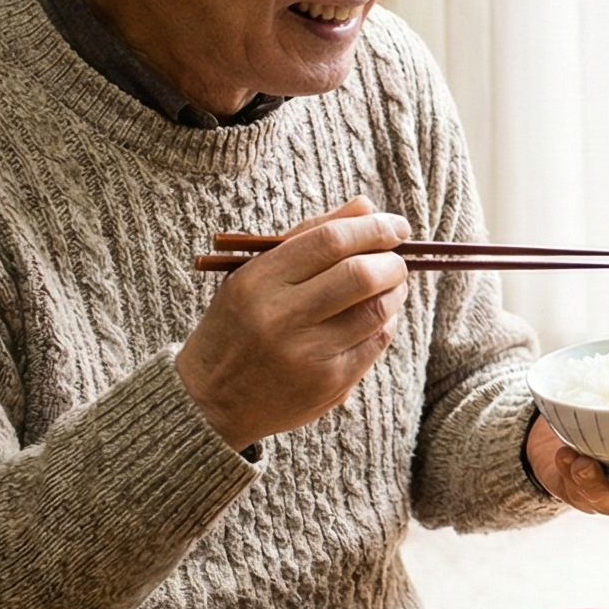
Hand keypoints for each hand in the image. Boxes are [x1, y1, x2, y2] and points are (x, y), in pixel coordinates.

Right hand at [177, 196, 410, 449]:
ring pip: (376, 310)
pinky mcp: (330, 383)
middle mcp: (281, 318)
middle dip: (393, 261)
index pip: (330, 241)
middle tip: (398, 258)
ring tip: (391, 283)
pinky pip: (375, 343)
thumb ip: (309, 236)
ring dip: (395, 290)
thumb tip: (367, 207)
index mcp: (258, 282)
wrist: (211, 401)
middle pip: (361, 276)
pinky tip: (377, 316)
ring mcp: (308, 354)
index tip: (396, 225)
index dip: (373, 229)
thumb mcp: (254, 274)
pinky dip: (385, 322)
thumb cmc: (237, 325)